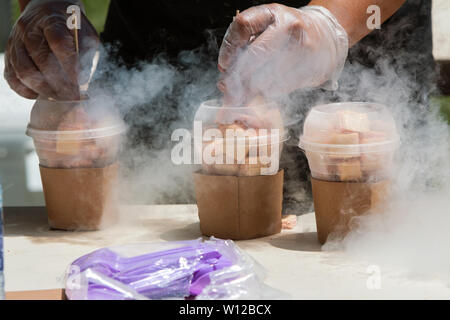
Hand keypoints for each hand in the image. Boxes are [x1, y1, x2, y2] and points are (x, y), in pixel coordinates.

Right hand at [4, 0, 98, 99]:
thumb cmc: (70, 26)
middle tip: (72, 96)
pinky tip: (42, 94)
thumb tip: (81, 81)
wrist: (46, 11)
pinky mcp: (9, 54)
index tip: (79, 83)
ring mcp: (16, 41)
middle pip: (40, 59)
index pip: (59, 43)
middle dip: (59, 83)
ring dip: (44, 89)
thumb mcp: (84, 33)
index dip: (69, 66)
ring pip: (24, 70)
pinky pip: (12, 77)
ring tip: (59, 98)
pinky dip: (26, 91)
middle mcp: (29, 29)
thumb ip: (85, 54)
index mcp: (51, 19)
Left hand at [218, 4, 347, 104]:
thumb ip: (245, 49)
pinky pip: (279, 87)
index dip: (228, 49)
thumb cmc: (287, 35)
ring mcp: (302, 47)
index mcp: (272, 12)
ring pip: (265, 76)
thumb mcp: (266, 30)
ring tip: (246, 90)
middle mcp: (289, 26)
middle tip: (227, 88)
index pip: (242, 25)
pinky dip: (268, 92)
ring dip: (250, 88)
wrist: (325, 36)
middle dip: (237, 76)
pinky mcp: (311, 68)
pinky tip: (266, 89)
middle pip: (254, 55)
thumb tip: (225, 82)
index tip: (223, 66)